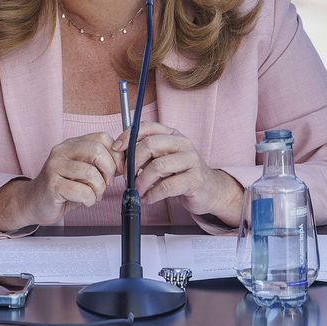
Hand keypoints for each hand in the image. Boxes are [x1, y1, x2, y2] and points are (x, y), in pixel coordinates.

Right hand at [0, 132, 121, 231]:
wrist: (34, 203)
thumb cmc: (63, 188)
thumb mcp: (85, 172)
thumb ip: (101, 164)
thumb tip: (126, 161)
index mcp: (72, 144)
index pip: (102, 138)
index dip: (116, 154)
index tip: (119, 170)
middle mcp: (62, 151)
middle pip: (98, 151)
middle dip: (109, 171)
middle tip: (106, 184)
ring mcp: (55, 166)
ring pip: (91, 173)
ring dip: (99, 189)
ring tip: (94, 195)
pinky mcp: (52, 184)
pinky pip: (82, 191)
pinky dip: (89, 199)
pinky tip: (84, 201)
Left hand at [113, 122, 242, 225]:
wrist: (210, 189)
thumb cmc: (181, 173)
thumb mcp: (163, 158)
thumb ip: (145, 154)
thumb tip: (120, 156)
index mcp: (172, 134)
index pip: (146, 127)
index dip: (128, 136)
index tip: (116, 150)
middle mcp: (183, 143)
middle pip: (150, 144)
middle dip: (133, 163)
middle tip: (126, 177)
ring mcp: (191, 160)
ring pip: (157, 166)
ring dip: (142, 182)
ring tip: (138, 191)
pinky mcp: (195, 179)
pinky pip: (167, 186)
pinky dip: (153, 195)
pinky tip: (148, 199)